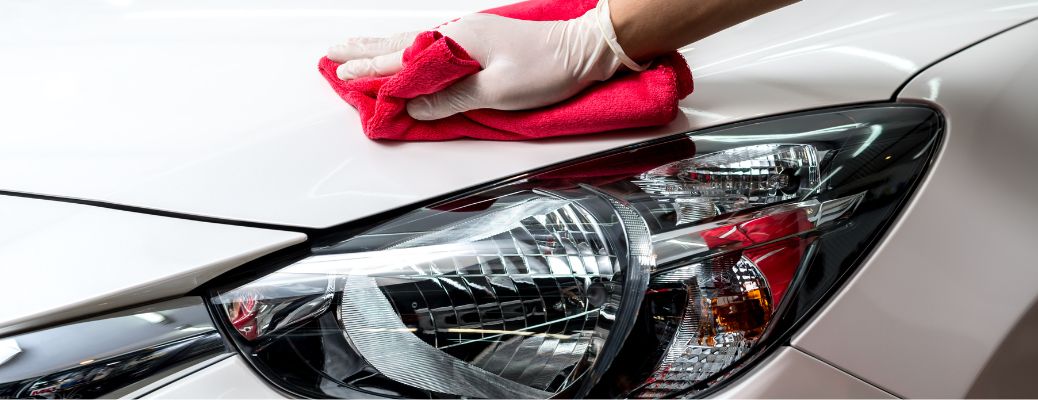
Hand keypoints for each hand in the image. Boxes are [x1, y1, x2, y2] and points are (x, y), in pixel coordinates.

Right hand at [327, 3, 639, 119]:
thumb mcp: (497, 91)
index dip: (371, 72)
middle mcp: (456, 34)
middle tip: (330, 57)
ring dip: (378, 48)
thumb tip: (414, 106)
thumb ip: (451, 99)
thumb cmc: (546, 68)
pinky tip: (398, 55)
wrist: (582, 50)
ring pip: (409, 44)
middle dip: (362, 52)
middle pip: (397, 45)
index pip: (402, 60)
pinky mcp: (475, 44)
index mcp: (456, 42)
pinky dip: (403, 51)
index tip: (342, 78)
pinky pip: (427, 48)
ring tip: (351, 51)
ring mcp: (464, 37)